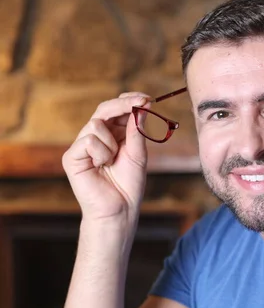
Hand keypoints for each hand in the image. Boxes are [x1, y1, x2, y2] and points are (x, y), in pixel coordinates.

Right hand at [62, 92, 150, 221]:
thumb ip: (136, 131)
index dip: (129, 101)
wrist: (120, 209)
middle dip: (123, 104)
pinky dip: (101, 152)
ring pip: (96, 123)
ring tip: (113, 160)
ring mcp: (82, 146)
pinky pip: (89, 139)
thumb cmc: (129, 185)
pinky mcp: (72, 157)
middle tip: (143, 101)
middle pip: (104, 109)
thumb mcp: (138, 154)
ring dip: (112, 142)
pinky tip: (102, 165)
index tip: (147, 98)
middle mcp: (95, 137)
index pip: (116, 110)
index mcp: (112, 135)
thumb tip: (142, 107)